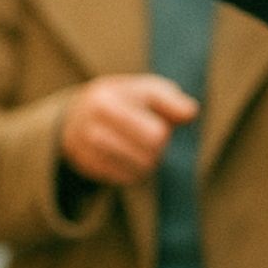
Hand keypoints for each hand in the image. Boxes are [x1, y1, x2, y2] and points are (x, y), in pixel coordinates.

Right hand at [61, 75, 199, 184]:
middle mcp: (91, 127)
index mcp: (106, 102)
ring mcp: (86, 150)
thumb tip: (191, 112)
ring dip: (147, 161)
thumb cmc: (121, 99)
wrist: (77, 113)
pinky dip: (134, 171)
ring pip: (138, 170)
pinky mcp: (88, 167)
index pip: (154, 134)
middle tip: (152, 139)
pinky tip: (128, 157)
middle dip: (157, 148)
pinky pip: (125, 179)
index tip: (160, 125)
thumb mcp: (143, 88)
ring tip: (140, 147)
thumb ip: (169, 98)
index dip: (164, 132)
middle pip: (149, 155)